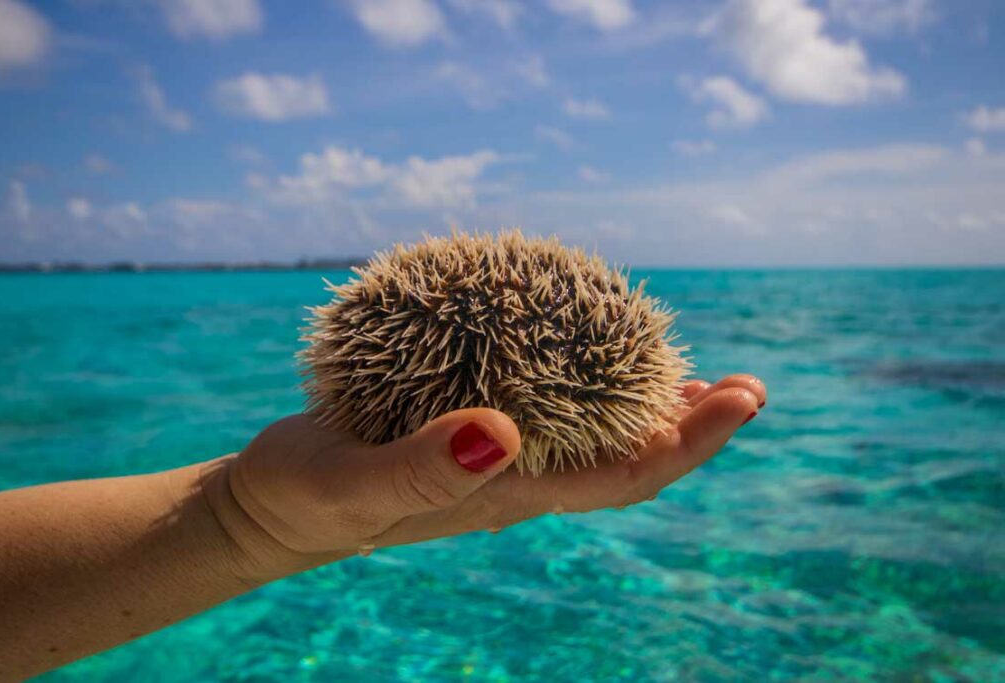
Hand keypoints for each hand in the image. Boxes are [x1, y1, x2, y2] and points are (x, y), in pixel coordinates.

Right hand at [206, 375, 765, 582]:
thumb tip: (504, 432)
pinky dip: (585, 385)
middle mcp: (516, 479)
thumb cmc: (307, 497)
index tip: (742, 399)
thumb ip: (421, 468)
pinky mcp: (466, 434)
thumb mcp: (352, 482)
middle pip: (625, 459)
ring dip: (647, 409)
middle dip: (689, 426)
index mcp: (505, 493)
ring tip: (686, 372)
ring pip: (593, 438)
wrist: (273, 508)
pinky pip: (547, 411)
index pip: (622, 476)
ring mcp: (495, 459)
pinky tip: (584, 354)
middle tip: (742, 383)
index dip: (689, 442)